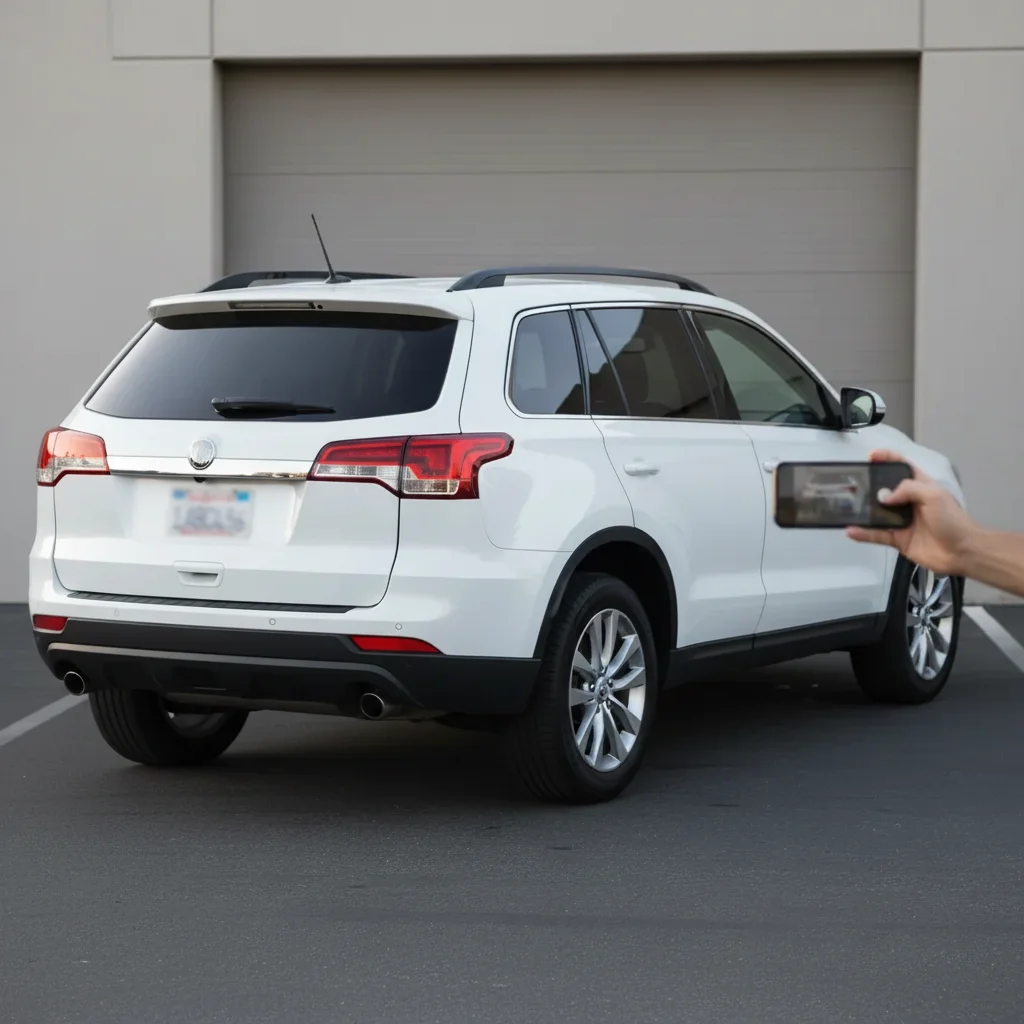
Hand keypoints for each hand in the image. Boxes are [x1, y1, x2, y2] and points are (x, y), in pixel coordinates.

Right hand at [846, 450, 975, 576]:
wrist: (962, 551)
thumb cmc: (953, 521)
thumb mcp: (934, 495)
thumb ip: (908, 489)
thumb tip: (884, 496)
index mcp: (921, 486)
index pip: (903, 467)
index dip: (888, 459)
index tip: (872, 456)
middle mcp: (910, 502)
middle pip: (886, 490)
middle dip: (870, 485)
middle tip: (854, 483)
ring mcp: (903, 521)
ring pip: (878, 513)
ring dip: (864, 511)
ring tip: (848, 507)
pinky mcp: (898, 539)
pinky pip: (877, 535)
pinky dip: (864, 533)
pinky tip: (852, 530)